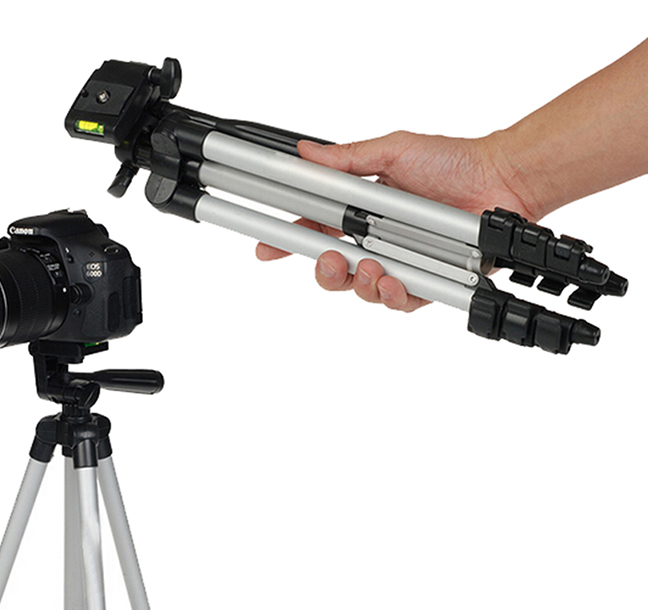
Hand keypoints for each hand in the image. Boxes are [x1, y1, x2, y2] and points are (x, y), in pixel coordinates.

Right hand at [256, 132, 535, 311]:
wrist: (502, 178)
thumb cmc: (454, 161)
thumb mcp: (394, 151)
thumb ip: (347, 159)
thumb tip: (305, 153)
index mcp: (361, 211)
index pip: (313, 229)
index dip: (286, 241)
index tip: (266, 248)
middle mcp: (376, 240)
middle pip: (332, 269)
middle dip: (324, 271)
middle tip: (329, 260)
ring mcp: (400, 263)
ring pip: (362, 290)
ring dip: (361, 284)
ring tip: (373, 268)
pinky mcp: (425, 282)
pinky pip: (400, 300)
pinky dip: (395, 295)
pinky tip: (395, 282)